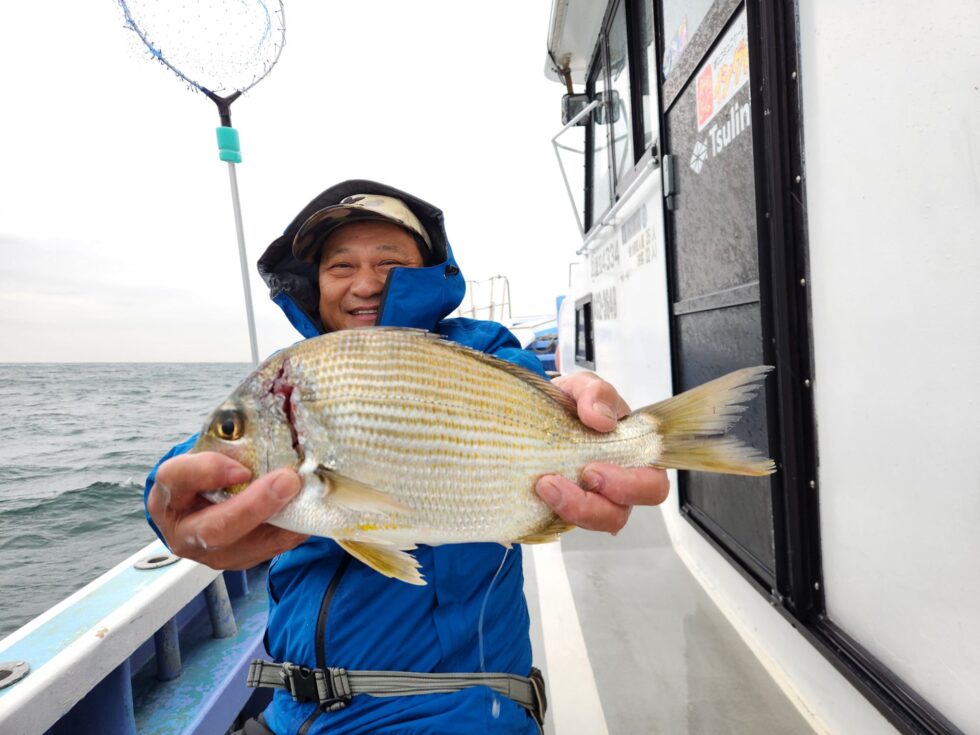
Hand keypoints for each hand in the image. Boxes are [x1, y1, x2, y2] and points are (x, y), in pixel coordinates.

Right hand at [147, 452, 307, 569]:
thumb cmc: (205, 471)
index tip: (242, 468)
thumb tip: (280, 405)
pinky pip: (270, 549)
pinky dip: (294, 529)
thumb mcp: (206, 452)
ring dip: (282, 520)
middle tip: (288, 481)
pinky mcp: (238, 561)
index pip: (177, 479)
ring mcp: (210, 553)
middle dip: (254, 507)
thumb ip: (232, 437)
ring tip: (306, 495)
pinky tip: (310, 509)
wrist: (198, 507)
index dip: (208, 472)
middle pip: (214, 529)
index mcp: (170, 493)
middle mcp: (184, 530)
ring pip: (246, 547)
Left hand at [535, 372, 669, 532]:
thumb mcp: (582, 386)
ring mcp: (596, 498)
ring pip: (601, 520)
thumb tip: (601, 418)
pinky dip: (552, 510)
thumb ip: (596, 393)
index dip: (633, 484)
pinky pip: (568, 522)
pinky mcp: (569, 508)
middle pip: (624, 511)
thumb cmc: (571, 404)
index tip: (595, 469)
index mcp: (634, 452)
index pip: (653, 481)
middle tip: (577, 477)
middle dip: (603, 500)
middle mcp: (619, 481)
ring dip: (574, 507)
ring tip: (545, 484)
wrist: (536, 414)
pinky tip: (536, 492)